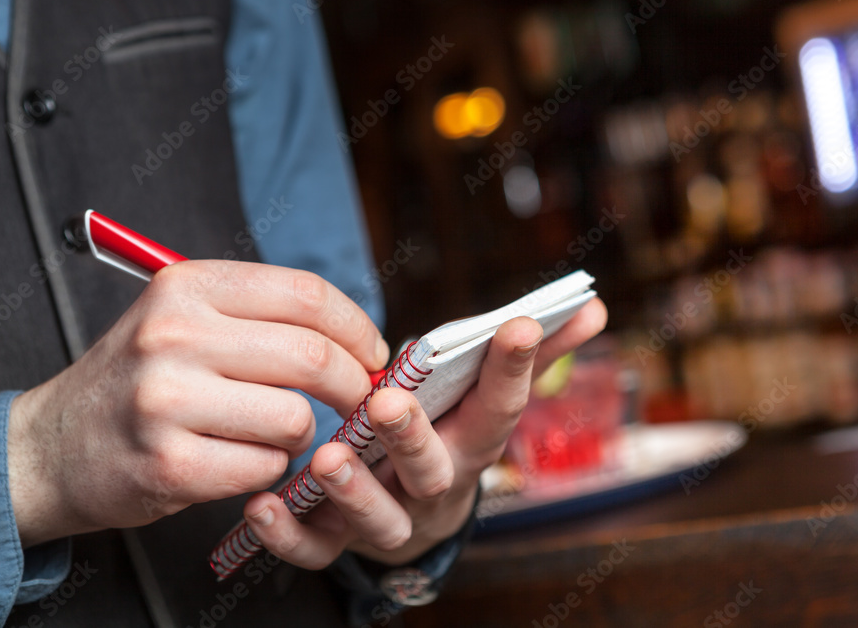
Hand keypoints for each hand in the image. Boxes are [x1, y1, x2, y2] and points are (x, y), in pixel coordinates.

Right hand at [7, 260, 388, 547]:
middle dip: (354, 385)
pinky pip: (265, 467)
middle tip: (359, 400)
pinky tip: (237, 460)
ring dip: (302, 435)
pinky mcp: (169, 464)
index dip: (357, 328)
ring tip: (272, 433)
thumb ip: (262, 316)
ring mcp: (167, 401)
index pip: (307, 296)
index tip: (373, 354)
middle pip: (313, 356)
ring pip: (295, 418)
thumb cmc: (142, 378)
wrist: (54, 446)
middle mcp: (174, 335)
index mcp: (187, 286)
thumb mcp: (185, 317)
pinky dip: (267, 469)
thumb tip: (358, 338)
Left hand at [242, 297, 607, 567]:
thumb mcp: (489, 397)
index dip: (514, 367)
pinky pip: (316, 550)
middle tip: (386, 404)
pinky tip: (263, 504)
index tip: (519, 323)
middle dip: (411, 438)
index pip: (500, 406)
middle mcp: (434, 486)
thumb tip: (595, 306)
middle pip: (430, 470)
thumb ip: (535, 356)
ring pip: (376, 517)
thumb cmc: (451, 434)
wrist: (418, 514)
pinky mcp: (341, 544)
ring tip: (323, 459)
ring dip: (351, 490)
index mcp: (473, 443)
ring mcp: (390, 520)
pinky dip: (288, 536)